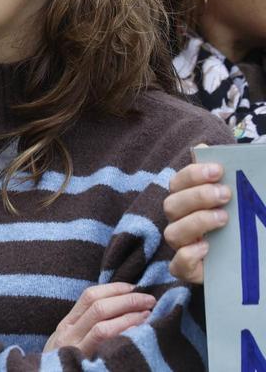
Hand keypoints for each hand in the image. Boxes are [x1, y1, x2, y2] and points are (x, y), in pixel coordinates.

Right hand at [46, 283, 155, 354]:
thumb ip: (84, 327)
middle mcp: (68, 334)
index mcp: (66, 325)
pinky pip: (105, 346)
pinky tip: (138, 334)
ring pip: (103, 327)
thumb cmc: (65, 366)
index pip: (88, 297)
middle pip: (98, 308)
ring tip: (148, 314)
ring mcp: (76, 351)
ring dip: (129, 317)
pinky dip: (123, 335)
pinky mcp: (86, 365)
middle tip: (148, 299)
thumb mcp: (68, 343)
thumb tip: (116, 308)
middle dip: (126, 300)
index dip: (113, 288)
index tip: (133, 287)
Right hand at [163, 160, 230, 283]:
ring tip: (223, 218)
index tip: (218, 170)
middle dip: (198, 196)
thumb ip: (218, 175)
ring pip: (172, 233)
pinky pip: (177, 265)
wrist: (248, 261)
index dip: (193, 174)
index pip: (178, 182)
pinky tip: (206, 248)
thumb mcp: (232, 200)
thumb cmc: (237, 225)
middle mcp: (179, 222)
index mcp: (185, 202)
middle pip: (171, 205)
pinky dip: (187, 255)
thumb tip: (203, 148)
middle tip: (226, 194)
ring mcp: (181, 247)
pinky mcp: (188, 271)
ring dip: (196, 222)